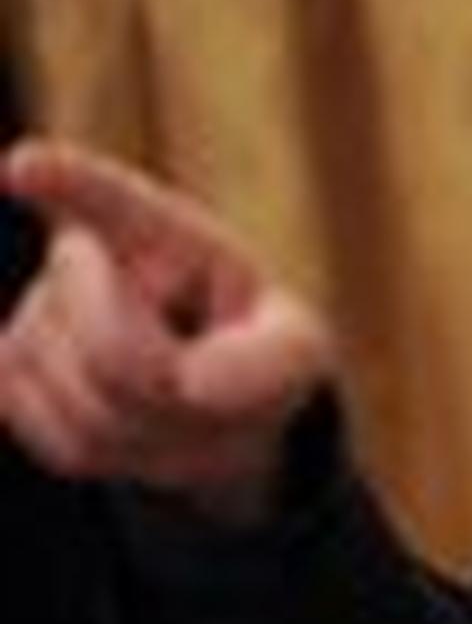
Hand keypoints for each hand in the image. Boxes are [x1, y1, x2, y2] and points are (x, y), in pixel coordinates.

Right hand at [0, 140, 333, 524]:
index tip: (23, 169)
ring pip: (82, 406)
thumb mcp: (291, 358)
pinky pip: (50, 434)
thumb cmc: (260, 358)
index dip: (68, 180)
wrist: (212, 395)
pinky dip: (107, 453)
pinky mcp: (11, 368)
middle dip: (170, 392)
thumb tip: (179, 384)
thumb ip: (250, 371)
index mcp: (172, 237)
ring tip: (176, 402)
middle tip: (206, 386)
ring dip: (145, 431)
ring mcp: (42, 309)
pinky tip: (133, 425)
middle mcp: (92, 255)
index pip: (114, 202)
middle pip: (114, 354)